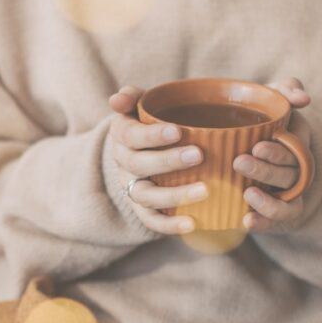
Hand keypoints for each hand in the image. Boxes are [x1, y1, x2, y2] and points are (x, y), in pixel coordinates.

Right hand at [108, 86, 207, 234]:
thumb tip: (116, 99)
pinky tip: (193, 223)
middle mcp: (124, 164)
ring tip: (205, 190)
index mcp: (122, 136)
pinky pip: (152, 221)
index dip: (152, 135)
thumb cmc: (151, 123)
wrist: (144, 151)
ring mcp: (132, 188)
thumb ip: (133, 97)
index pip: (131, 136)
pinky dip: (170, 225)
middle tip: (198, 155)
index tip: (177, 131)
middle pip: (139, 166)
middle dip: (168, 161)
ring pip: (146, 196)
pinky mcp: (143, 210)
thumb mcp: (141, 105)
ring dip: (174, 195)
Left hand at [235, 77, 312, 231]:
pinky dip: (264, 223)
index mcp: (296, 144)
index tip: (257, 146)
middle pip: (289, 174)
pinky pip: (278, 222)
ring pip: (287, 201)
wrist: (240, 150)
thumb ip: (285, 90)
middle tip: (239, 162)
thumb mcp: (271, 101)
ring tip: (247, 194)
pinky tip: (247, 222)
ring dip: (269, 201)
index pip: (295, 149)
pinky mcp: (278, 214)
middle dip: (266, 170)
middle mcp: (296, 170)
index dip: (278, 151)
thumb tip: (303, 98)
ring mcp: (288, 194)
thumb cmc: (258, 120)